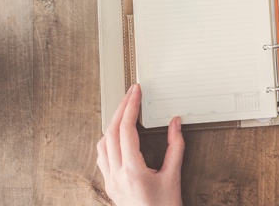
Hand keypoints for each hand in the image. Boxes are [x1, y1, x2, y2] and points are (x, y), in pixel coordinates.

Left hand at [96, 84, 184, 205]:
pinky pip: (102, 157)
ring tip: (124, 111)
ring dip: (112, 124)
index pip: (126, 130)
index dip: (131, 106)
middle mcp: (117, 175)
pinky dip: (108, 140)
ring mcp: (110, 181)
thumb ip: (176, 147)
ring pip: (102, 143)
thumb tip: (175, 123)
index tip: (136, 92)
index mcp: (133, 171)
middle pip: (111, 132)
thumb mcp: (174, 176)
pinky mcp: (110, 186)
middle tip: (131, 93)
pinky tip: (117, 136)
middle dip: (121, 109)